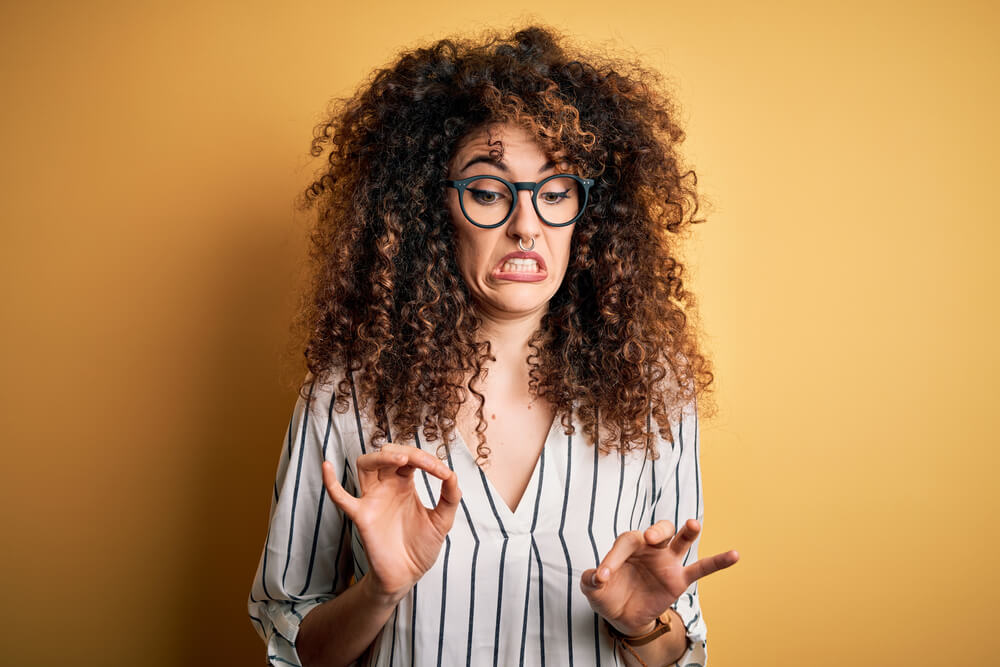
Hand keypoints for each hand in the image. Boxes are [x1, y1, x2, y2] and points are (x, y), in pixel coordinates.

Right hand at [322, 443, 461, 603]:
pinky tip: (327, 466)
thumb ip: (450, 497)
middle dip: (408, 452)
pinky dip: (331, 482)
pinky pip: (340, 497)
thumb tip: (452, 473)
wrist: (407, 576)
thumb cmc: (421, 547)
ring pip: (365, 465)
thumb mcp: (442, 520)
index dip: (427, 460)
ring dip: (381, 457)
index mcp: (404, 484)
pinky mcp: (361, 516)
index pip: (411, 458)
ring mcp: (372, 499)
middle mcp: (386, 487)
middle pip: (388, 454)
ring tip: (401, 459)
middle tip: (426, 464)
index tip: (444, 473)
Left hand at [580, 519, 738, 635]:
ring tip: (693, 524)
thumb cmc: (607, 594)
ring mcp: (667, 562)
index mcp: (628, 545)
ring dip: (687, 532)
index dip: (612, 558)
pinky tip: (735, 554)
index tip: (602, 577)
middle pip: (659, 530)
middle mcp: (650, 548)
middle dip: (657, 531)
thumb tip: (596, 576)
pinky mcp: (680, 579)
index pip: (625, 543)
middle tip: (652, 538)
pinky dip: (718, 562)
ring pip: (681, 541)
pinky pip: (702, 568)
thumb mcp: (592, 589)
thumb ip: (590, 580)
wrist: (621, 615)